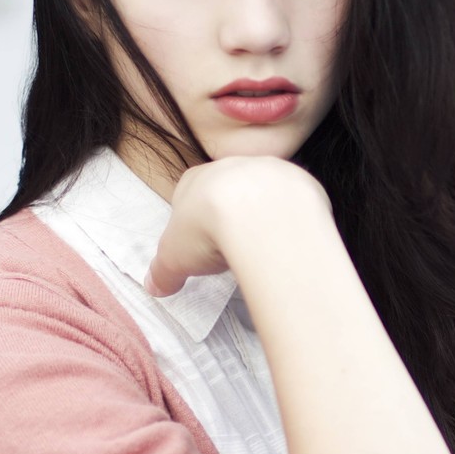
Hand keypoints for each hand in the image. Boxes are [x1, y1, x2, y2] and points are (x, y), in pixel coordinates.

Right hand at [144, 156, 329, 296]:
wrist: (258, 215)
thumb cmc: (207, 228)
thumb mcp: (173, 257)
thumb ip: (162, 272)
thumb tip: (154, 286)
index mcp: (196, 179)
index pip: (191, 195)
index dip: (195, 221)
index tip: (201, 244)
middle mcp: (233, 167)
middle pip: (229, 191)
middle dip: (231, 216)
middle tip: (232, 248)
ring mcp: (269, 170)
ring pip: (265, 192)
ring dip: (264, 215)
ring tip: (262, 247)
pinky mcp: (300, 181)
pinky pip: (297, 200)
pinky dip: (293, 219)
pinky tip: (288, 240)